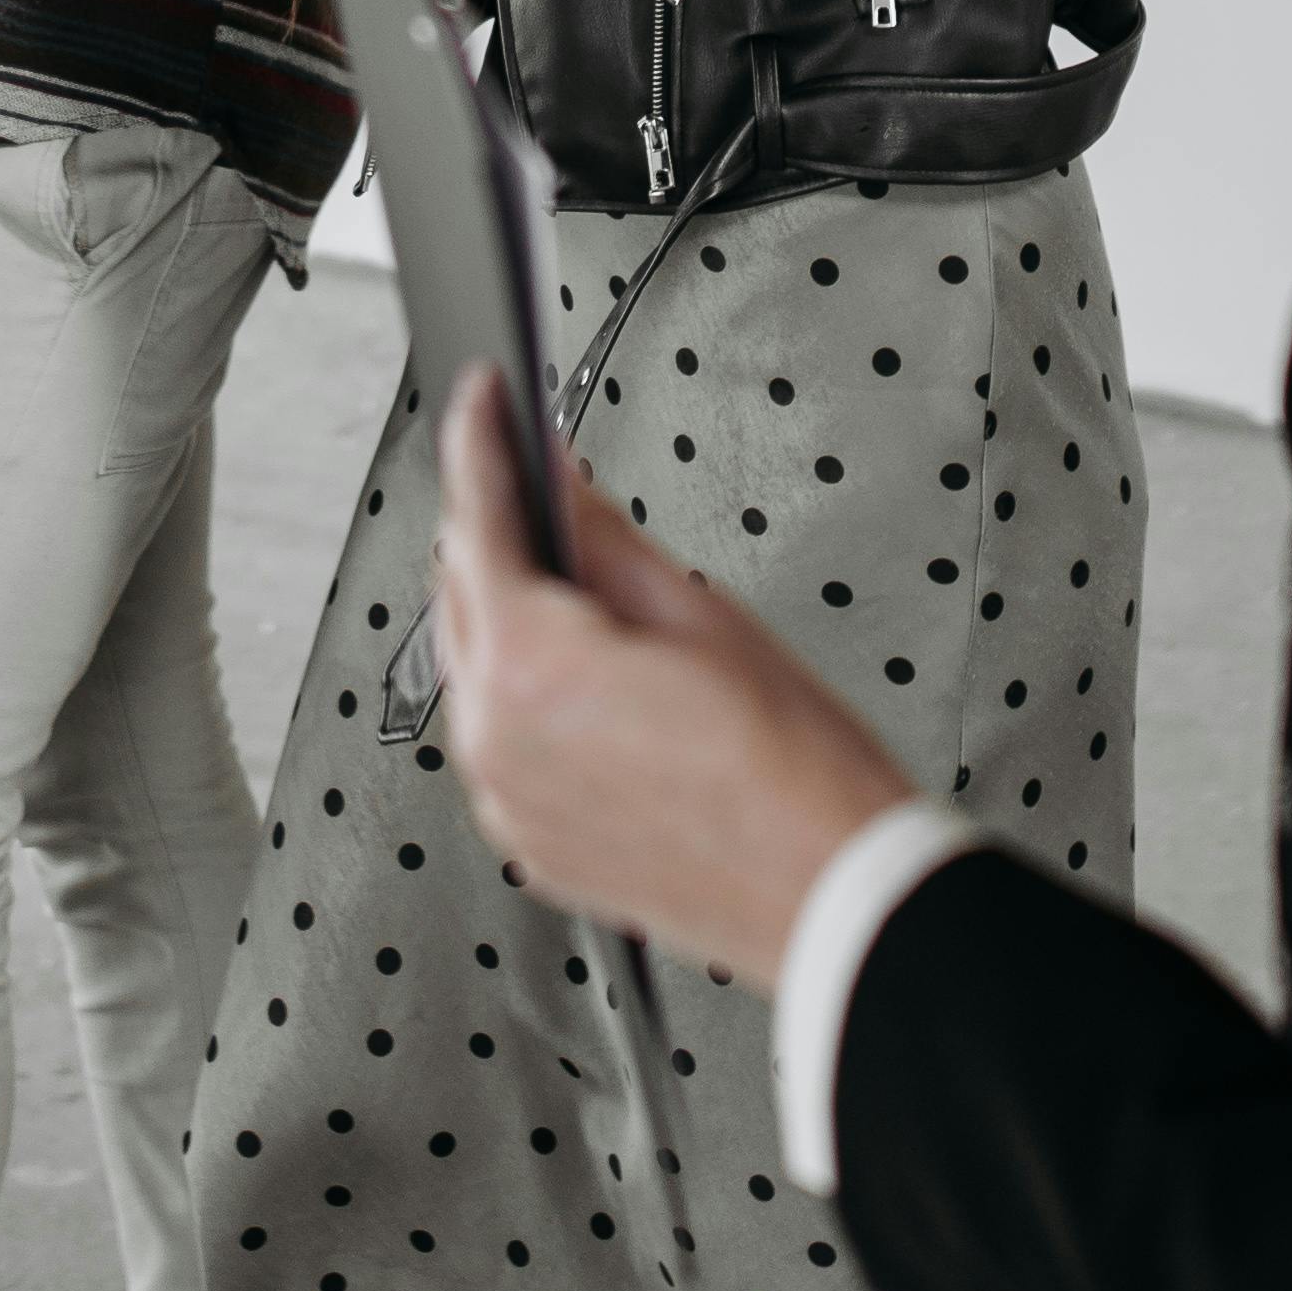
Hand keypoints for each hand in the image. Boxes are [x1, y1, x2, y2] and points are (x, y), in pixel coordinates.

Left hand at [431, 370, 914, 990]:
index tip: (483, 395)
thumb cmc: (793, 770)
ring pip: (473, 673)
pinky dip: (525, 698)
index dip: (480, 439)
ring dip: (507, 616)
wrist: (832, 895)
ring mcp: (507, 803)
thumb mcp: (699, 611)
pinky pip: (500, 745)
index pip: (478, 519)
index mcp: (529, 671)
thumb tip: (559, 484)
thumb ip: (602, 536)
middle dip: (491, 530)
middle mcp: (494, 742)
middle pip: (459, 597)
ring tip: (581, 584)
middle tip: (536, 479)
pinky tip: (588, 677)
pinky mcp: (530, 844)